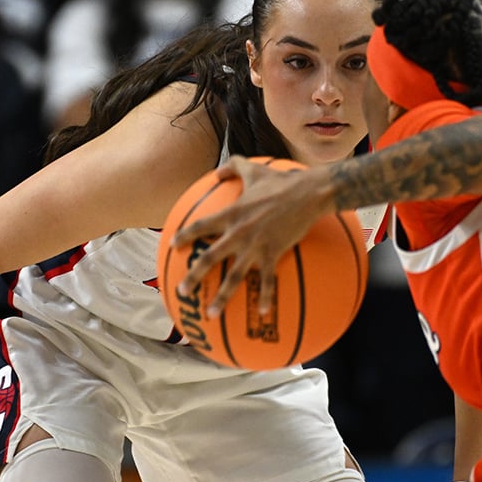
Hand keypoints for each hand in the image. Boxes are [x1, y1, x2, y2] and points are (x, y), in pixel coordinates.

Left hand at [171, 156, 330, 316]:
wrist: (309, 193)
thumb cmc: (282, 181)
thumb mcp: (255, 170)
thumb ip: (234, 167)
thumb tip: (219, 170)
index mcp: (231, 214)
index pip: (201, 226)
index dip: (185, 236)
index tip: (173, 245)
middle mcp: (238, 232)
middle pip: (210, 258)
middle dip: (193, 276)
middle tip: (182, 292)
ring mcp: (256, 246)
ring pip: (234, 276)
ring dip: (222, 297)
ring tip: (211, 314)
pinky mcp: (274, 253)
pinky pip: (267, 281)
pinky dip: (264, 297)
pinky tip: (261, 313)